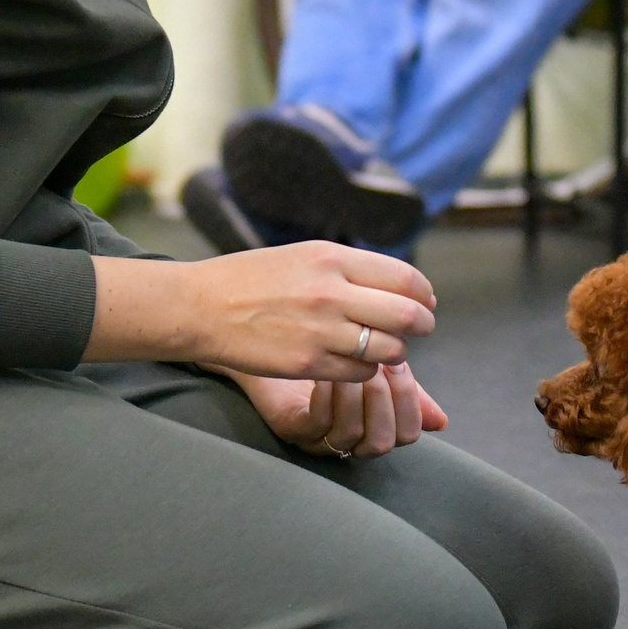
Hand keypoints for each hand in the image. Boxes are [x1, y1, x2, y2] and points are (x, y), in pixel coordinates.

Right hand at [87, 242, 435, 379]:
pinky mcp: (307, 363)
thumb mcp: (304, 255)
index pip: (405, 278)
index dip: (425, 294)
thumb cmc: (252, 279)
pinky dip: (366, 371)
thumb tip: (400, 286)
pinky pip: (361, 373)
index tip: (426, 302)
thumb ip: (350, 268)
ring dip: (395, 351)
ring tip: (383, 348)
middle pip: (408, 315)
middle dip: (423, 325)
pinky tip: (354, 364)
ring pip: (389, 348)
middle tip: (420, 329)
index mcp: (332, 259)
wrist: (201, 307)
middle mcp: (331, 292)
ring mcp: (320, 330)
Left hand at [237, 363, 448, 458]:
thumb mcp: (373, 360)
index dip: (409, 402)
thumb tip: (441, 421)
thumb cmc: (328, 346)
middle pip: (381, 442)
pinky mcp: (289, 427)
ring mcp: (316, 437)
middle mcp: (346, 439)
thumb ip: (404, 385)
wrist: (275, 330)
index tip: (399, 362)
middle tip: (376, 359)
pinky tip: (327, 369)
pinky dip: (327, 396)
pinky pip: (316, 424)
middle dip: (384, 398)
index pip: (406, 434)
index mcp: (372, 424)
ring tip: (349, 360)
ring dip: (356, 394)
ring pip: (350, 435)